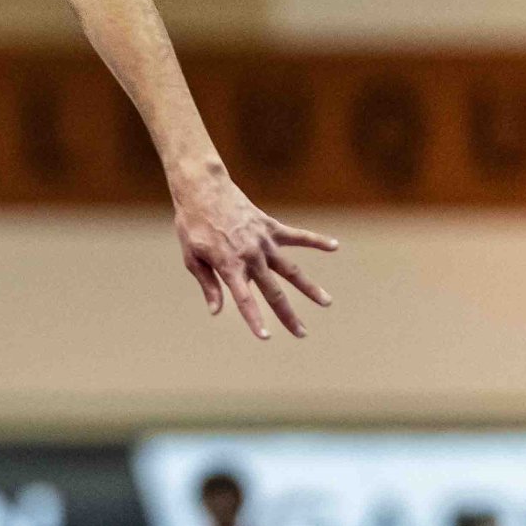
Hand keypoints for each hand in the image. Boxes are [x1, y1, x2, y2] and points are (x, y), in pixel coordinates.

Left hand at [172, 172, 335, 339]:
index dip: (254, 319)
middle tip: (302, 334)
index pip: (244, 300)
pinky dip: (316, 240)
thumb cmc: (193, 225)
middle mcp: (251, 256)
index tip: (265, 337)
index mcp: (229, 266)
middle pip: (274, 292)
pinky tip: (334, 246)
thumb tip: (216, 311)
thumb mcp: (191, 257)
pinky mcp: (271, 227)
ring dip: (309, 288)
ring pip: (292, 269)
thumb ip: (208, 284)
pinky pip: (297, 235)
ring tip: (326, 303)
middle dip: (288, 315)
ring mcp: (264, 242)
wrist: (203, 189)